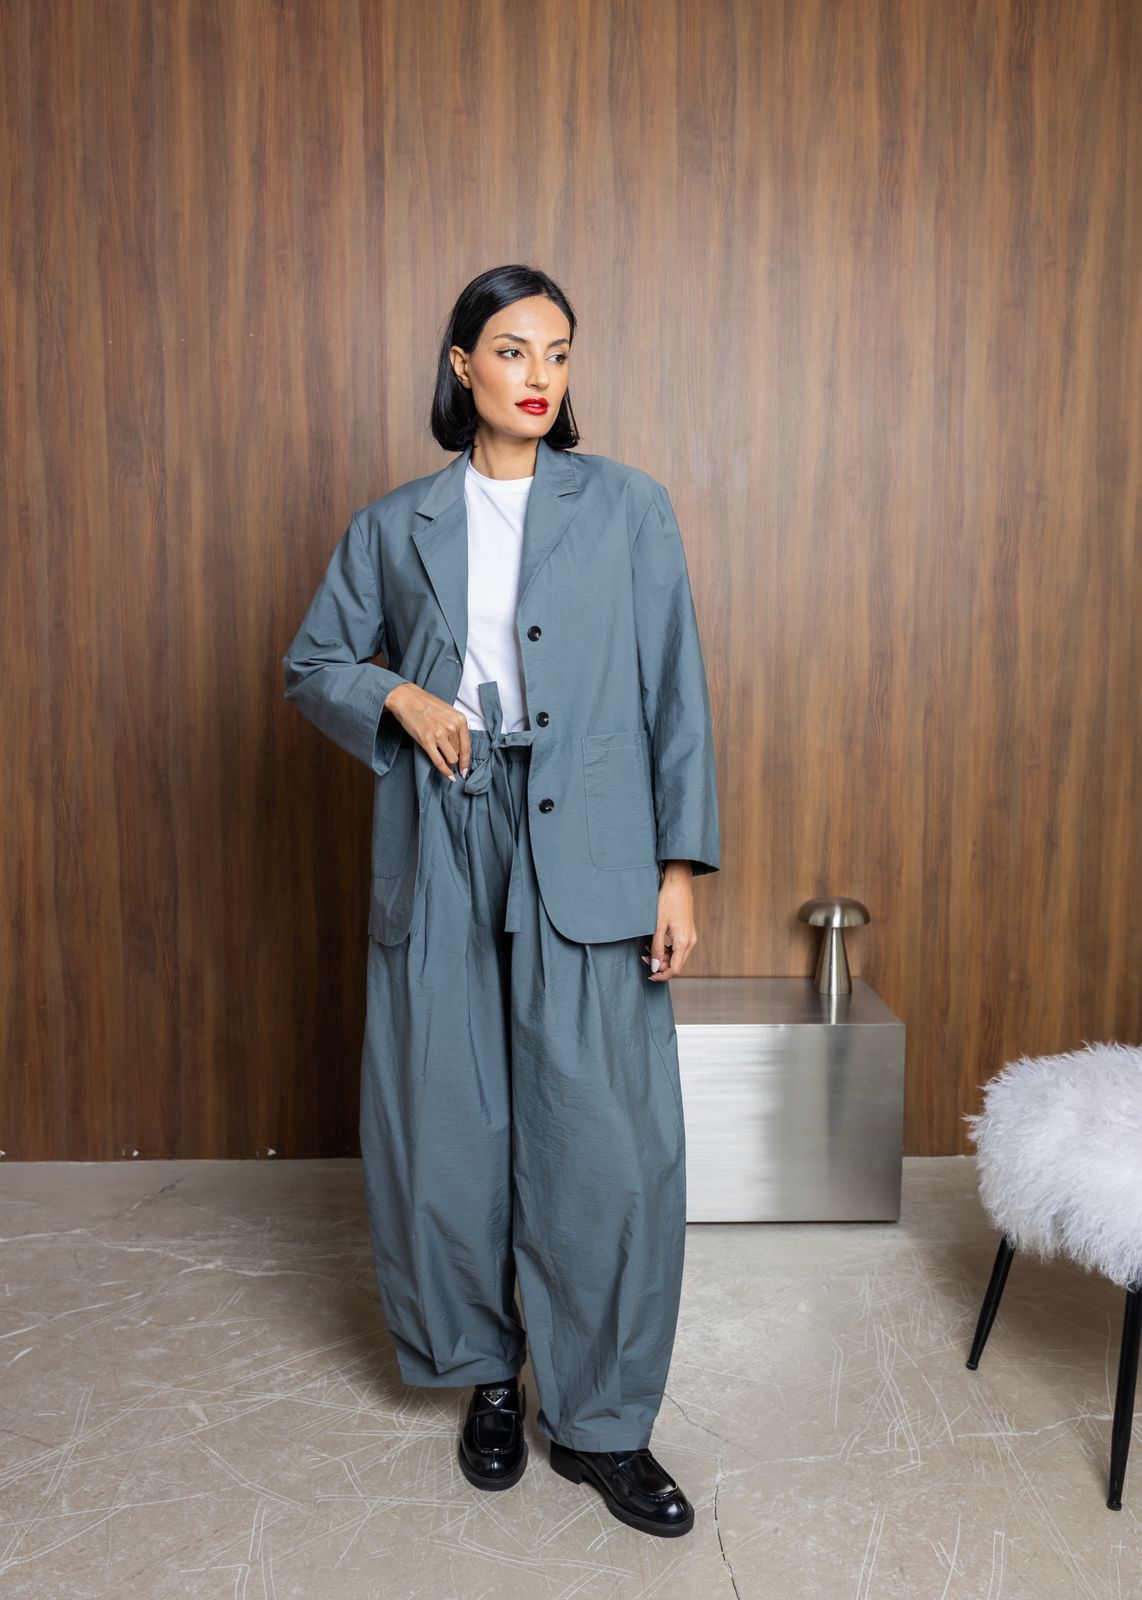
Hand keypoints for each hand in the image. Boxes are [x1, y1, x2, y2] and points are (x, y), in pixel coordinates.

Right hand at [384, 683, 470, 781]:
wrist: (407, 699)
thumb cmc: (427, 705)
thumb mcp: (448, 712)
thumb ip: (456, 727)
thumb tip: (460, 749)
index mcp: (460, 719)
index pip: (467, 746)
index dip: (467, 761)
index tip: (466, 770)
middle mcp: (452, 727)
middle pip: (458, 753)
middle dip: (453, 757)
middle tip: (446, 756)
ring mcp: (439, 734)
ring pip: (451, 759)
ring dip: (448, 762)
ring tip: (442, 756)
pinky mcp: (427, 740)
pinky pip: (439, 761)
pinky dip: (444, 771)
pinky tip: (448, 776)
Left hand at [642, 861, 695, 979]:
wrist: (678, 883)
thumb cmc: (667, 901)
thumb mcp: (657, 925)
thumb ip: (656, 948)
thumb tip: (654, 967)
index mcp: (683, 942)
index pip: (675, 969)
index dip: (662, 975)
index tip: (649, 974)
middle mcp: (690, 942)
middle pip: (676, 964)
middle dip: (660, 965)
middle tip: (644, 957)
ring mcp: (690, 937)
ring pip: (677, 956)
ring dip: (662, 957)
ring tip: (647, 949)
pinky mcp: (687, 932)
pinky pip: (678, 948)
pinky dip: (667, 949)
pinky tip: (655, 942)